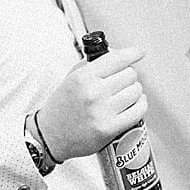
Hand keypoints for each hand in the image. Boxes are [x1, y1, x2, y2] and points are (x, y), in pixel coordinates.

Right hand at [36, 46, 147, 161]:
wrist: (50, 137)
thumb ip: (93, 64)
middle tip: (120, 83)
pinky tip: (133, 105)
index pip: (118, 58)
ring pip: (136, 91)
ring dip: (134, 92)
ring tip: (124, 96)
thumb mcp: (71, 78)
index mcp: (83, 77)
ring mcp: (102, 111)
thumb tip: (118, 54)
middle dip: (128, 77)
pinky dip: (140, 105)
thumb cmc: (62, 107)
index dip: (133, 53)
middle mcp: (93, 92)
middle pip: (130, 74)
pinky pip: (139, 110)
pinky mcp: (110, 128)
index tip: (139, 52)